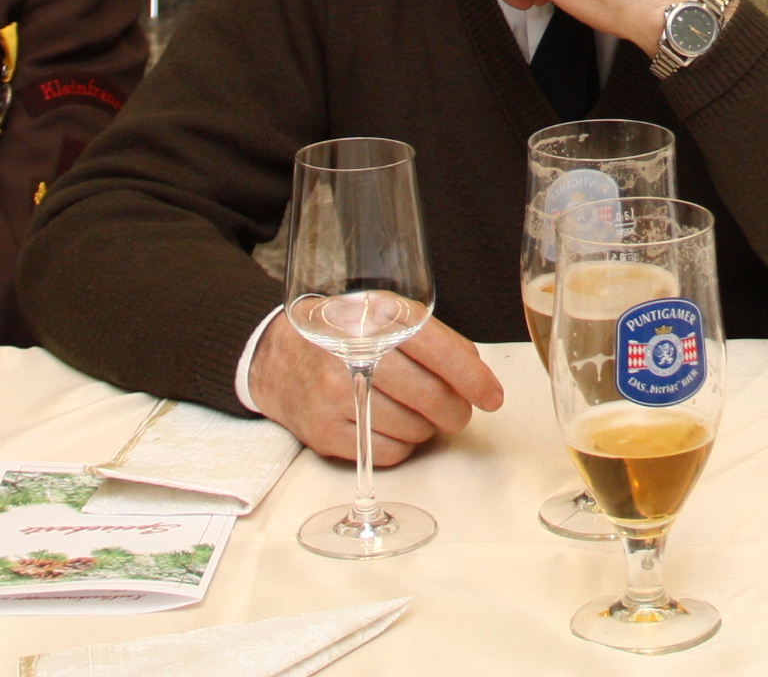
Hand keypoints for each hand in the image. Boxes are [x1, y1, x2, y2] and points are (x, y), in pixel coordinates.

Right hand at [247, 311, 502, 465]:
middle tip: (459, 411)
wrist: (274, 356)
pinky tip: (392, 425)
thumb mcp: (381, 314)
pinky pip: (388, 453)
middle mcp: (354, 357)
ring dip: (428, 427)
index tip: (492, 396)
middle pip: (431, 397)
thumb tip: (473, 371)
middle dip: (457, 410)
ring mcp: (336, 397)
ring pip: (413, 429)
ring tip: (416, 412)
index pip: (439, 351)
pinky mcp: (325, 432)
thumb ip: (427, 336)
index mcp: (374, 318)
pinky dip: (402, 445)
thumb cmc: (340, 334)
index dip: (473, 378)